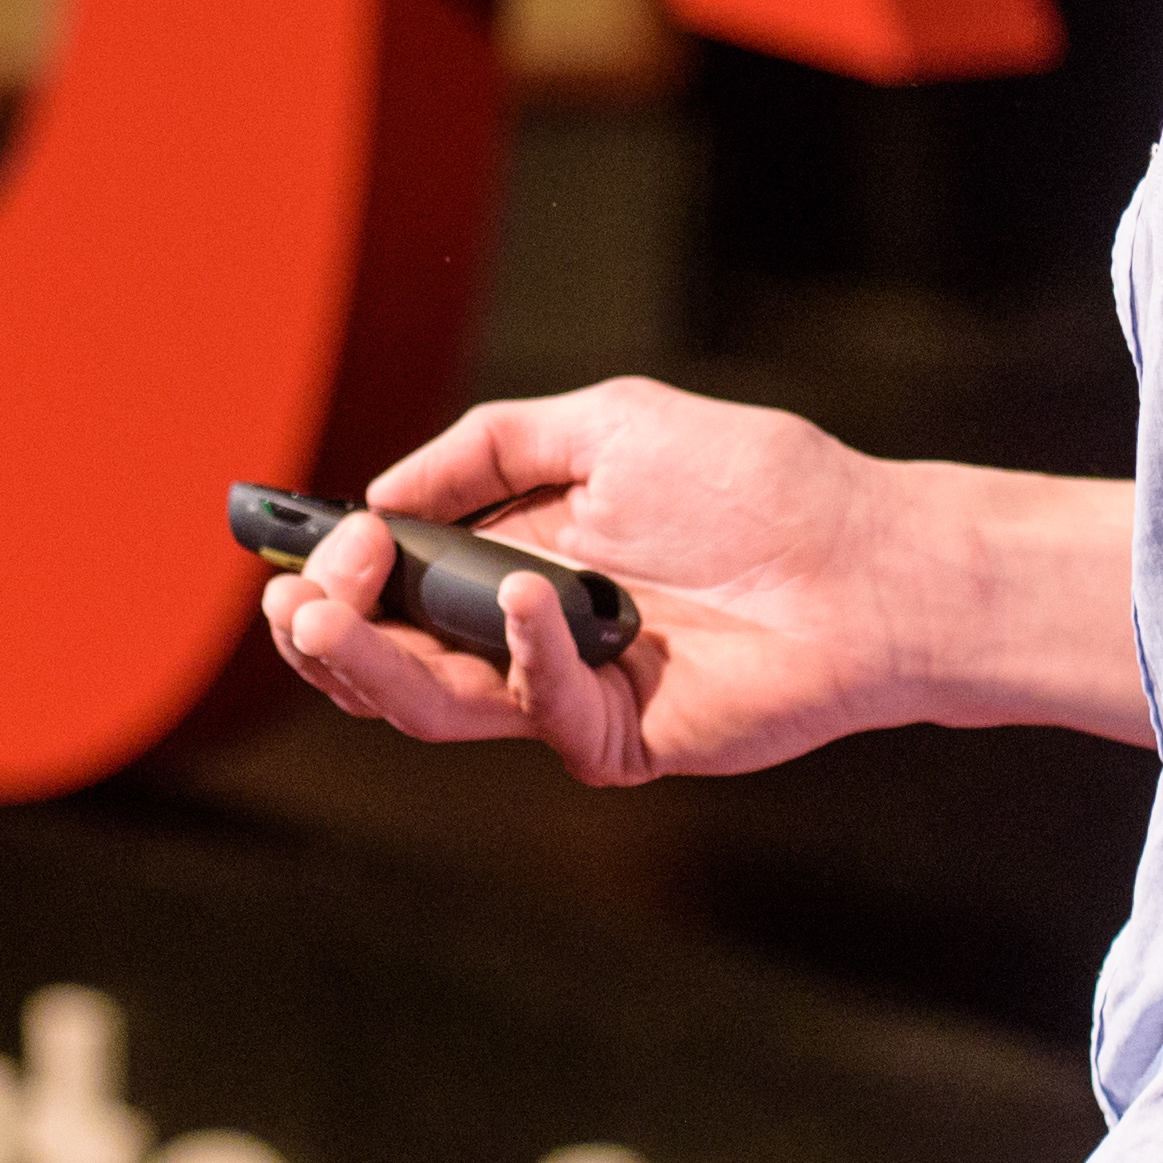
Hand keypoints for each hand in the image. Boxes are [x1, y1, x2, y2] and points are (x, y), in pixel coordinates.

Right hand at [259, 377, 1133, 782]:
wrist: (866, 556)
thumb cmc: (757, 483)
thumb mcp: (608, 423)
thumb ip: (491, 447)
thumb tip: (379, 492)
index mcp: (512, 556)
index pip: (390, 587)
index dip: (340, 569)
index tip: (319, 536)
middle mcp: (527, 634)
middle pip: (389, 662)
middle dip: (325, 634)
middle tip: (297, 599)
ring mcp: (569, 692)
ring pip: (436, 707)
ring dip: (371, 665)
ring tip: (330, 616)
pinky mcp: (618, 739)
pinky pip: (541, 711)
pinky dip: (522, 652)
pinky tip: (527, 595)